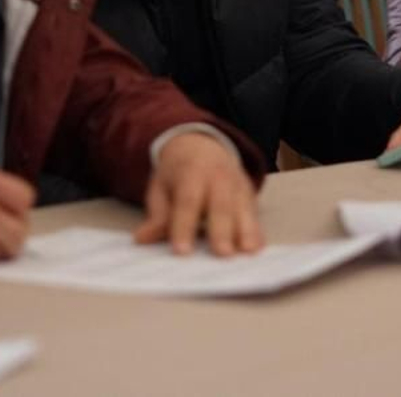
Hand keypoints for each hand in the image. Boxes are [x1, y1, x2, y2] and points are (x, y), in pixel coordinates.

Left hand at [135, 133, 261, 256]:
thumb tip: (142, 238)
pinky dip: (257, 232)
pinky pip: (254, 214)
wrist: (201, 145)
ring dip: (246, 231)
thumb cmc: (178, 174)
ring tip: (247, 253)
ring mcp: (237, 184)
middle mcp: (218, 177)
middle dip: (221, 230)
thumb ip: (156, 214)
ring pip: (243, 209)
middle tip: (222, 254)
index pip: (187, 201)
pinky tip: (258, 249)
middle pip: (220, 205)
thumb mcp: (160, 187)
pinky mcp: (249, 194)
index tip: (181, 251)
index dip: (184, 226)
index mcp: (191, 172)